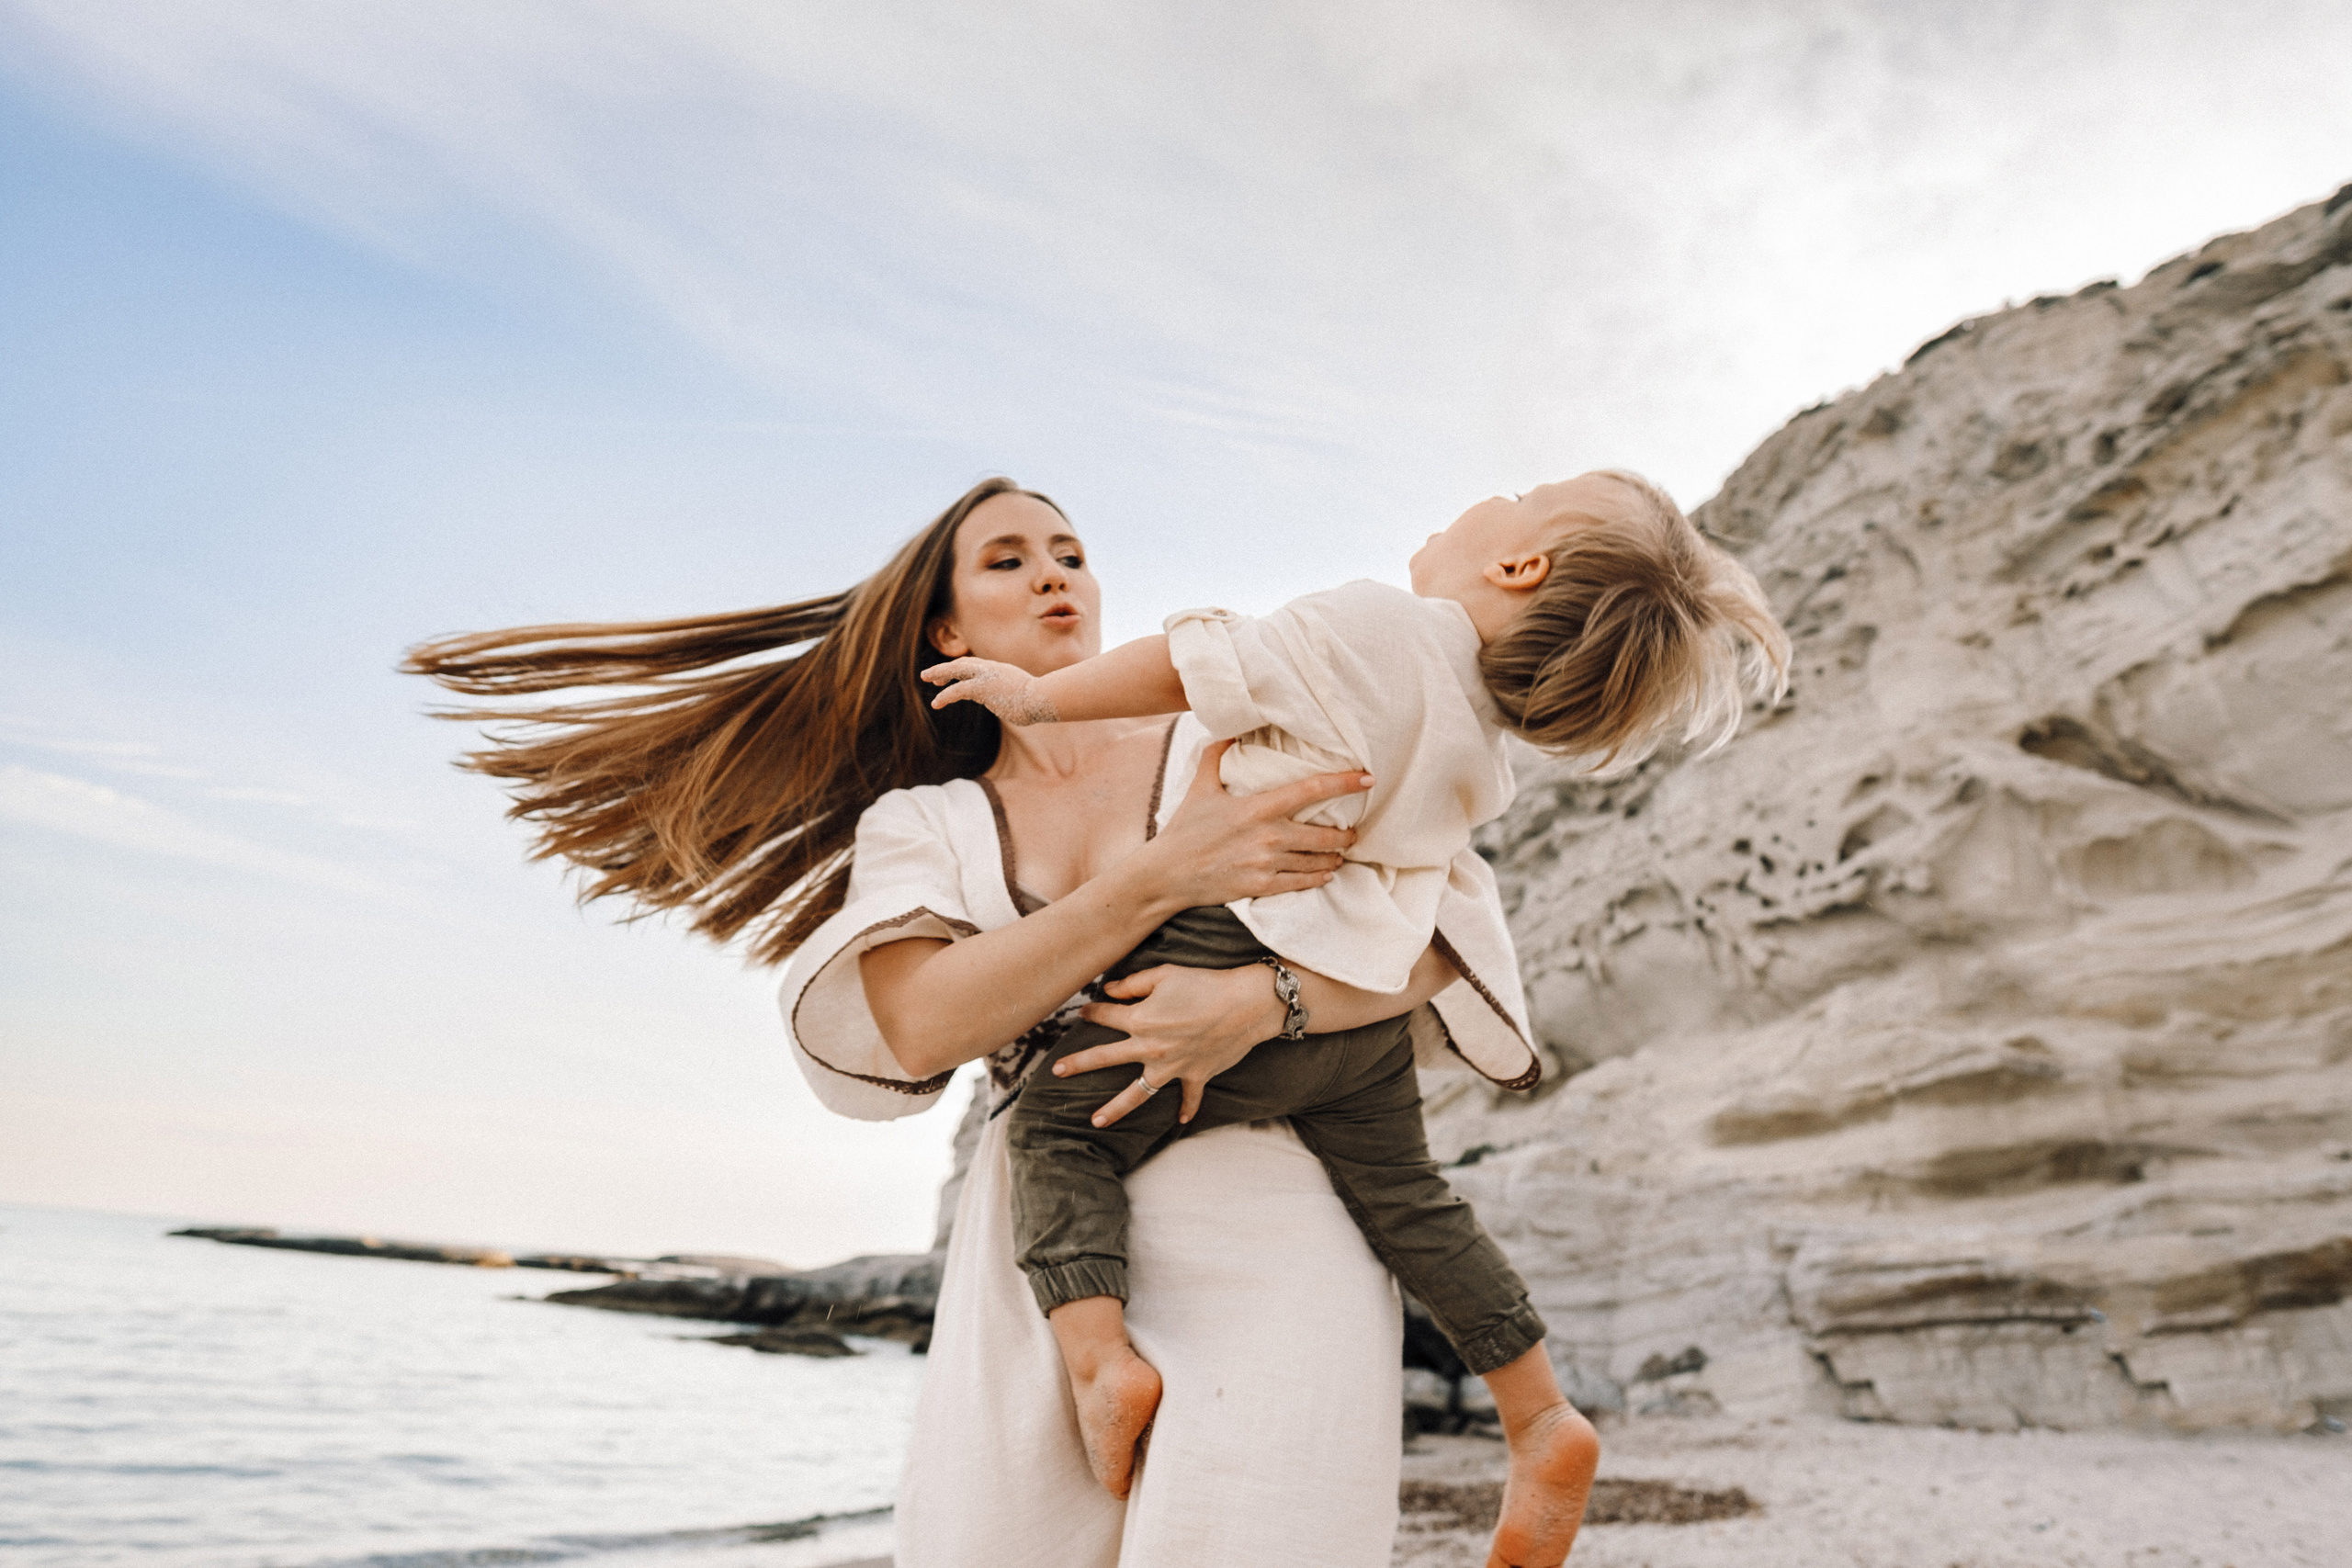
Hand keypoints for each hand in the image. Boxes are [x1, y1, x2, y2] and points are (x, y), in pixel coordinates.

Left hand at [923, 656, 1057, 724]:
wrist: (1043, 698)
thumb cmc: (1040, 701)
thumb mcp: (1025, 695)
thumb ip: (1014, 697)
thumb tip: (1016, 708)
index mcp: (1000, 670)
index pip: (976, 666)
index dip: (961, 669)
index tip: (951, 677)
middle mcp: (991, 669)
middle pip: (963, 663)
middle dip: (945, 668)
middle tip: (930, 675)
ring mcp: (986, 676)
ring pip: (956, 670)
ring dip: (939, 673)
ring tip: (925, 678)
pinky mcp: (981, 688)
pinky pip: (957, 690)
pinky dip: (945, 695)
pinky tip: (936, 703)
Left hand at [1058, 963, 1288, 1125]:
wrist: (1245, 1005)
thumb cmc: (1205, 984)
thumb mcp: (1164, 974)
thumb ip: (1132, 984)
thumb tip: (1107, 991)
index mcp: (1140, 1020)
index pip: (1106, 1017)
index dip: (1092, 1012)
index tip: (1083, 1012)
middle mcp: (1150, 1048)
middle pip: (1105, 1058)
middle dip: (1079, 1064)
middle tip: (1057, 1072)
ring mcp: (1172, 1067)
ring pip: (1137, 1094)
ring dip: (1115, 1108)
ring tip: (1096, 1121)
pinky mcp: (1196, 1076)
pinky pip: (1189, 1098)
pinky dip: (1186, 1109)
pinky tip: (1179, 1120)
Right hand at [1141, 741, 1370, 909]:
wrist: (1167, 874)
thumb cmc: (1185, 829)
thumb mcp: (1199, 787)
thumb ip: (1216, 754)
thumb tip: (1229, 728)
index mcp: (1257, 808)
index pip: (1311, 790)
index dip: (1343, 782)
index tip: (1368, 778)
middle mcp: (1268, 836)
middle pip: (1324, 835)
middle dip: (1345, 834)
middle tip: (1353, 832)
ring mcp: (1266, 864)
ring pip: (1317, 861)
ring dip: (1334, 857)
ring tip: (1340, 853)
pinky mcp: (1262, 887)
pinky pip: (1303, 883)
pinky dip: (1319, 878)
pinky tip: (1326, 873)